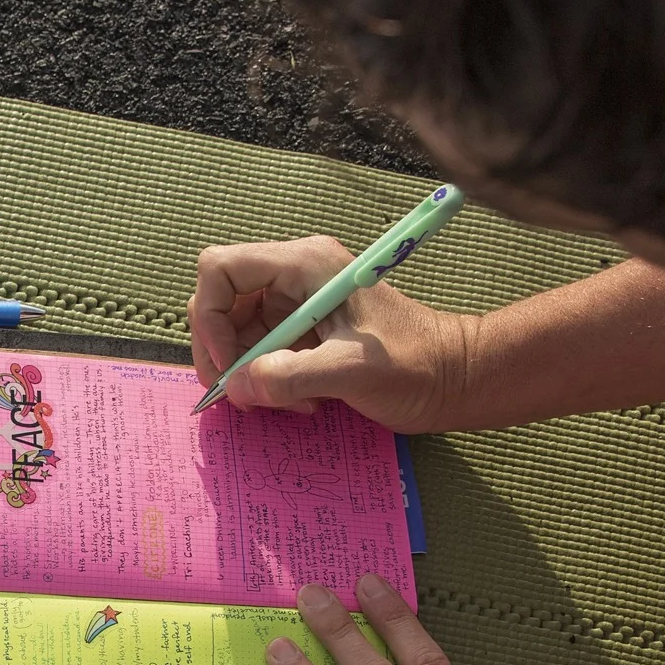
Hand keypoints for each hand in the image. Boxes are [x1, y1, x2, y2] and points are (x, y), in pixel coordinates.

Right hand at [190, 236, 480, 432]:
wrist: (456, 379)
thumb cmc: (416, 366)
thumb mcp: (351, 371)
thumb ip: (287, 376)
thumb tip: (234, 388)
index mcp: (305, 264)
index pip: (221, 270)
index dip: (209, 317)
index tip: (227, 364)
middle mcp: (294, 275)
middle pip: (220, 303)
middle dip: (225, 352)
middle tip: (245, 393)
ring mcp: (296, 303)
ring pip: (236, 333)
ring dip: (251, 374)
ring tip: (290, 400)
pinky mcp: (302, 331)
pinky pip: (260, 353)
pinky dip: (269, 382)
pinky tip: (303, 400)